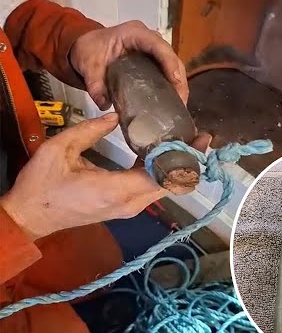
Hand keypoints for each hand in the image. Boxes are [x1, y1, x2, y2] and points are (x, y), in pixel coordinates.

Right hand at [0, 113, 210, 241]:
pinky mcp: (126, 207)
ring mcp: (130, 208)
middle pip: (172, 183)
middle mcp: (131, 203)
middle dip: (190, 160)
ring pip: (165, 188)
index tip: (202, 138)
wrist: (29, 217)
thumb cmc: (41, 185)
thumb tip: (117, 115)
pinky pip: (152, 188)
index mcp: (118, 190)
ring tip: (189, 140)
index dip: (187, 158)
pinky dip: (164, 172)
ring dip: (179, 166)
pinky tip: (166, 152)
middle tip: (201, 136)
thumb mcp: (60, 150)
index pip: (164, 175)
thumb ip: (91, 131)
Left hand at [69, 20, 188, 110]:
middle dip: (179, 80)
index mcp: (134, 34)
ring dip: (179, 85)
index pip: (157, 46)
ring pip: (174, 64)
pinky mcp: (155, 60)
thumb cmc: (90, 49)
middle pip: (171, 57)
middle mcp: (149, 39)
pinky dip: (172, 86)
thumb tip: (105, 104)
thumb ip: (94, 85)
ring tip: (180, 105)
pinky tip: (173, 102)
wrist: (86, 45)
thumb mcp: (88, 66)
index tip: (176, 82)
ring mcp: (154, 49)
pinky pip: (168, 71)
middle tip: (181, 102)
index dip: (170, 62)